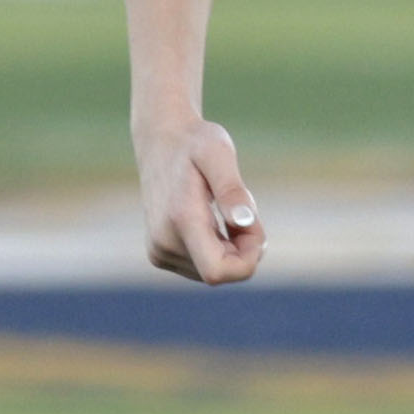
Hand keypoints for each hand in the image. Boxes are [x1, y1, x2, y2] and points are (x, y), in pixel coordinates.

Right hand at [140, 117, 262, 282]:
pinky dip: (218, 248)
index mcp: (181, 219)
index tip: (254, 225)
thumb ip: (232, 189)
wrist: (160, 141)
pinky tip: (213, 219)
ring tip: (224, 208)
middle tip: (243, 206)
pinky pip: (203, 266)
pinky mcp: (160, 255)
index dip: (247, 260)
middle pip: (222, 272)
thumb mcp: (219, 153)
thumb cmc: (195, 143)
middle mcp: (165, 242)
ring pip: (214, 271)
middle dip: (244, 247)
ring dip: (232, 247)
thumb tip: (245, 222)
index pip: (217, 272)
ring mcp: (160, 252)